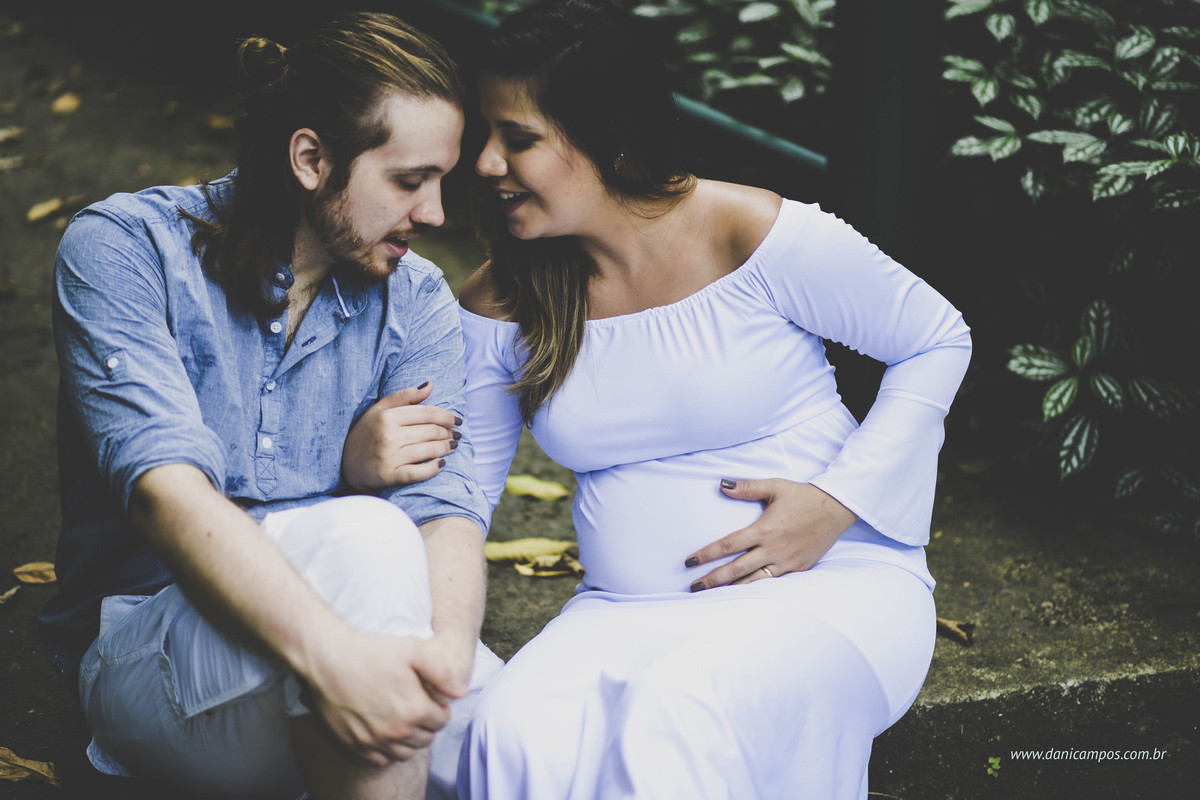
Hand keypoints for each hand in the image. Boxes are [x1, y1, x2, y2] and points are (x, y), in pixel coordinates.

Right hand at [303, 632, 467, 765]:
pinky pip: (382, 759)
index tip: (431, 698)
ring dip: (410, 739)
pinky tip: (385, 731)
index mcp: (415, 710)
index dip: (440, 708)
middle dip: (427, 724)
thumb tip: (461, 692)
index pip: (442, 720)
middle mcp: (397, 732)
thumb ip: (442, 672)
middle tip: (418, 707)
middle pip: (426, 738)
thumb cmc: (371, 651)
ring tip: (403, 719)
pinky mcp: (356, 746)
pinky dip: (387, 749)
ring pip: (406, 752)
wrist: (328, 661)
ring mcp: (375, 742)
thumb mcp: (413, 650)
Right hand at [342, 382, 461, 490]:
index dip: (446, 416)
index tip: (457, 420)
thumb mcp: (379, 410)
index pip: (427, 413)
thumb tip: (430, 385)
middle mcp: (388, 436)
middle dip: (448, 433)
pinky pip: (418, 473)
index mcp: (387, 417)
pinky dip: (433, 468)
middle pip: (430, 432)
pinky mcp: (389, 476)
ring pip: (428, 450)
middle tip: (457, 435)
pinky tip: (442, 464)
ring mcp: (389, 457)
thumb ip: (404, 396)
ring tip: (453, 446)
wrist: (344, 464)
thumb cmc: (366, 433)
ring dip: (446, 448)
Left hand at [685, 479, 855, 590]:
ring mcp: (786, 562)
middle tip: (694, 587)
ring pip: (754, 582)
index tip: (689, 561)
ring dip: (732, 590)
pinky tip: (744, 597)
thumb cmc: (804, 496)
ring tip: (713, 597)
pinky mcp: (799, 569)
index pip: (728, 545)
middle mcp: (773, 549)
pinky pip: (774, 584)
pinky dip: (757, 590)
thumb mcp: (775, 486)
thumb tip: (722, 485)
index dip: (707, 554)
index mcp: (764, 529)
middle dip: (713, 580)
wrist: (837, 509)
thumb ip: (747, 488)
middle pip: (736, 569)